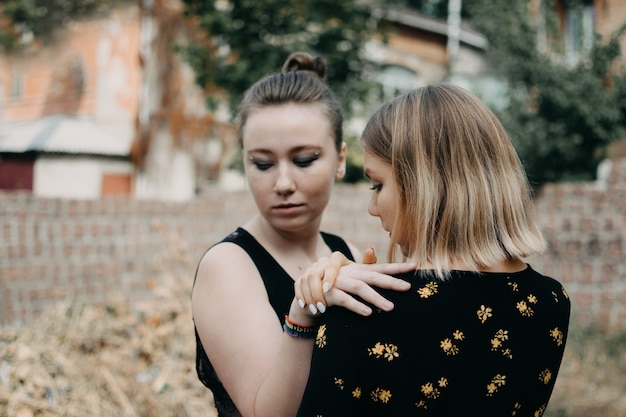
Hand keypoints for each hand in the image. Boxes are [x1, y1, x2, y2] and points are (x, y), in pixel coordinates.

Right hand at [293, 251, 414, 316]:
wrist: (303, 300)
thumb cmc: (329, 291)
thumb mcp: (347, 281)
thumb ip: (361, 269)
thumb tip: (372, 250)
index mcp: (354, 270)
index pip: (378, 267)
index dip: (396, 267)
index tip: (415, 266)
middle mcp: (347, 272)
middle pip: (372, 276)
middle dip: (391, 281)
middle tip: (408, 287)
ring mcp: (337, 281)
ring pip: (360, 288)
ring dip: (376, 298)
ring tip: (390, 308)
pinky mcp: (327, 294)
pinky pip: (344, 299)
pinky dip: (356, 306)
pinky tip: (368, 313)